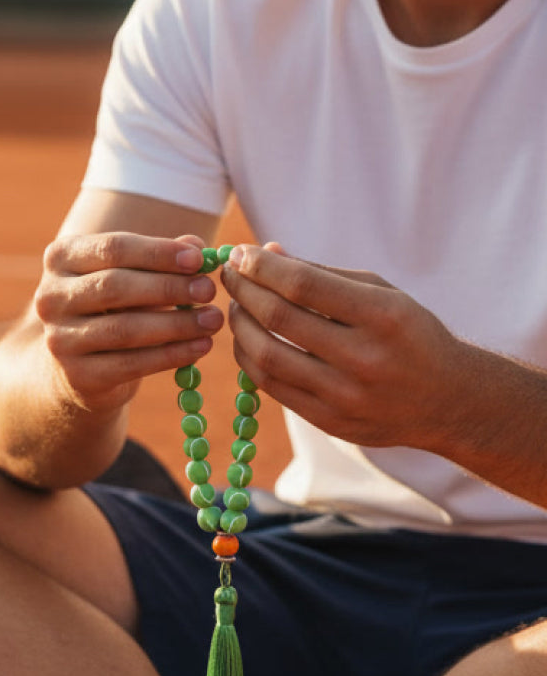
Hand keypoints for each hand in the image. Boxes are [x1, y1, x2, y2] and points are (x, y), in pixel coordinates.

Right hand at [33, 231, 223, 411]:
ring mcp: (59, 339)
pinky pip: (130, 364)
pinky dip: (171, 356)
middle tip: (209, 290)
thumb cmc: (114, 308)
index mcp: (61, 258)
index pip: (114, 248)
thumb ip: (161, 258)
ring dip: (176, 324)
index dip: (158, 253)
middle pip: (116, 286)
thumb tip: (197, 247)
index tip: (199, 259)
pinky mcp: (77, 376)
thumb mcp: (133, 276)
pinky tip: (200, 347)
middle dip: (169, 288)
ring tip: (212, 320)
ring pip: (124, 329)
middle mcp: (50, 297)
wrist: (81, 366)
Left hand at [220, 243, 465, 449]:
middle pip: (279, 319)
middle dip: (244, 291)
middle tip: (229, 275)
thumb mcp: (380, 293)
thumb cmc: (408, 334)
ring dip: (240, 327)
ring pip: (267, 357)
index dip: (262, 267)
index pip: (303, 286)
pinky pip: (272, 387)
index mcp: (382, 316)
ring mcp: (344, 396)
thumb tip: (265, 254)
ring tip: (235, 307)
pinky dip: (250, 359)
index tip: (241, 254)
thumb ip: (322, 274)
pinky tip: (246, 339)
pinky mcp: (328, 422)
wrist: (445, 400)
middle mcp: (363, 358)